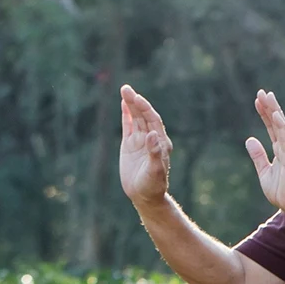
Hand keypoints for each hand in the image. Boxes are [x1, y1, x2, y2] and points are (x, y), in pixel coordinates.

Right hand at [118, 85, 171, 210]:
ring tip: (124, 90)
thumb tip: (152, 136)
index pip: (153, 121)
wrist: (145, 195)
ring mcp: (140, 140)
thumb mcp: (155, 171)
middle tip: (126, 88)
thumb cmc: (153, 185)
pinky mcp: (130, 145)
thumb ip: (155, 154)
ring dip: (130, 105)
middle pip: (143, 116)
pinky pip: (128, 126)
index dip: (145, 109)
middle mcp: (151, 139)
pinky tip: (123, 103)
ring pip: (135, 118)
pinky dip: (126, 114)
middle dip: (136, 102)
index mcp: (160, 143)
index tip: (136, 98)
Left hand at [244, 90, 284, 216]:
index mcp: (279, 150)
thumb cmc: (282, 191)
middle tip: (263, 92)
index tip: (258, 99)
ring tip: (269, 98)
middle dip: (270, 107)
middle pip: (277, 123)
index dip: (264, 113)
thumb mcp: (264, 171)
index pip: (271, 127)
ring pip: (283, 128)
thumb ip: (258, 155)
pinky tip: (277, 116)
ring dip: (275, 112)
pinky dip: (283, 128)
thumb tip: (249, 139)